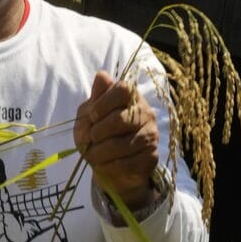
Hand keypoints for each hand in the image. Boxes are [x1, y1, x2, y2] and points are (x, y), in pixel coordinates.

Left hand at [76, 70, 159, 211]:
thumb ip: (95, 98)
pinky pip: (126, 162)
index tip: (92, 116)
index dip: (103, 102)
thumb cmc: (98, 135)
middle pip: (120, 119)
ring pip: (121, 144)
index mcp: (131, 98)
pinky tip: (103, 164)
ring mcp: (151, 135)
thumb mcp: (89, 116)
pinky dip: (108, 165)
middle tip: (91, 138)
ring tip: (92, 154)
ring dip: (99, 152)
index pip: (123, 89)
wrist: (110, 165)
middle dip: (98, 131)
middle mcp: (146, 113)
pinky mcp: (151, 157)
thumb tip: (101, 75)